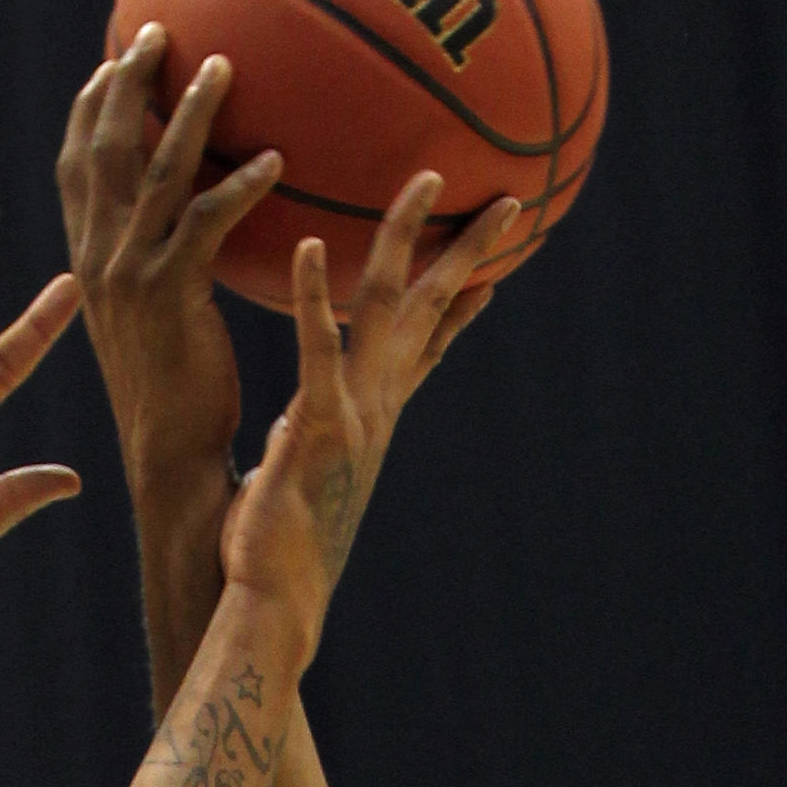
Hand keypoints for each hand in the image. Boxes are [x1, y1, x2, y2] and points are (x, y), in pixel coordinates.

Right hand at [57, 29, 275, 565]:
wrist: (169, 461)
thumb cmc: (178, 397)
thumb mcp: (158, 321)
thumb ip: (165, 267)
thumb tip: (197, 227)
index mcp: (89, 260)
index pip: (77, 166)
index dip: (91, 107)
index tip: (114, 57)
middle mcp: (99, 258)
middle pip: (105, 148)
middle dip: (127, 82)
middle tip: (158, 28)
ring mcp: (130, 276)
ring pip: (156, 173)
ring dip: (190, 113)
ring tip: (223, 64)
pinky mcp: (170, 299)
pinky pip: (205, 226)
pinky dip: (239, 188)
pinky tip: (276, 160)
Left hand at [218, 185, 517, 662]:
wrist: (276, 603)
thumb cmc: (278, 549)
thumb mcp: (301, 478)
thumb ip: (304, 442)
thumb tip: (291, 430)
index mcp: (376, 417)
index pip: (430, 346)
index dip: (462, 302)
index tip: (493, 264)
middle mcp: (378, 408)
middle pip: (431, 312)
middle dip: (469, 253)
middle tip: (510, 201)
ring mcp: (355, 414)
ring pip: (387, 311)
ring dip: (406, 242)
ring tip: (424, 182)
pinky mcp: (318, 428)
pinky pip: (316, 350)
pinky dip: (310, 297)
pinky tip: (303, 244)